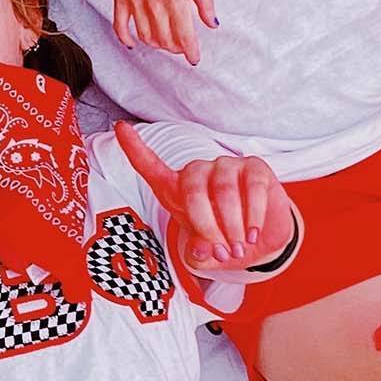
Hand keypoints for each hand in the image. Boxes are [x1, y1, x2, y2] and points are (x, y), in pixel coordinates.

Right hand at [109, 0, 216, 59]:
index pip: (185, 36)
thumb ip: (204, 1)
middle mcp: (155, 3)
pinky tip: (134, 42)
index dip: (191, 52)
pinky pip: (120, 26)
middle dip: (175, 48)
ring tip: (163, 41)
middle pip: (165, 40)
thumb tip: (212, 23)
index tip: (194, 58)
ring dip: (156, 44)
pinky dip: (127, 39)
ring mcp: (135, 1)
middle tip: (180, 44)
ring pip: (146, 37)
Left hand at [117, 125, 296, 278]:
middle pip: (192, 188)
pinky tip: (253, 232)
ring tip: (238, 248)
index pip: (150, 166)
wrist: (260, 240)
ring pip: (224, 189)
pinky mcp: (254, 168)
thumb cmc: (222, 239)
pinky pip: (252, 187)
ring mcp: (226, 166)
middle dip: (206, 225)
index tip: (120, 127)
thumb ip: (196, 252)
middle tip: (221, 252)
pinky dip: (253, 215)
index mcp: (176, 189)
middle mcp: (198, 172)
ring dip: (232, 225)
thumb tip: (203, 250)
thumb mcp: (204, 252)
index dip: (134, 147)